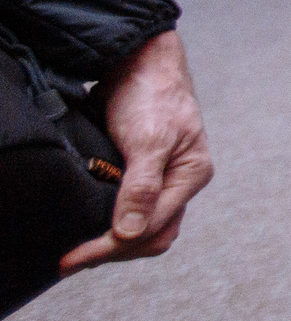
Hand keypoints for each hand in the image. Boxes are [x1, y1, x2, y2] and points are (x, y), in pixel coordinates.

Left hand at [59, 29, 212, 273]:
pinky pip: (130, 208)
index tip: (73, 258)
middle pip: (151, 235)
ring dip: (111, 240)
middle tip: (69, 261)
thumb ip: (141, 188)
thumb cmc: (150, 94)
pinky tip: (89, 224)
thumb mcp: (148, 141)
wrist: (138, 59)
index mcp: (191, 175)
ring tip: (76, 250)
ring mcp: (163, 177)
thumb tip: (129, 234)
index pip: (153, 229)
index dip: (111, 247)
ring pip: (142, 226)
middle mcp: (180, 181)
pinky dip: (109, 221)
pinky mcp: (142, 171)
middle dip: (112, 251)